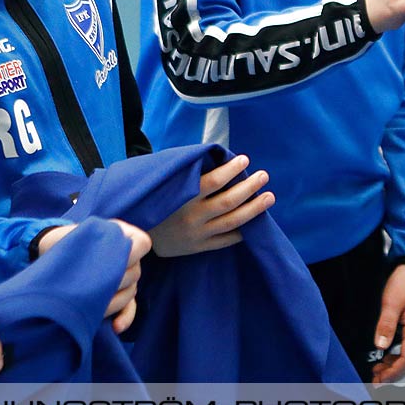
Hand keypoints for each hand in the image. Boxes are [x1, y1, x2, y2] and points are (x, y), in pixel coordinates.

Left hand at [39, 220, 150, 333]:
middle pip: (135, 273)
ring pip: (130, 293)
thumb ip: (96, 241)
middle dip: (114, 282)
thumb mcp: (79, 234)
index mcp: (122, 236)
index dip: (132, 253)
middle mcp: (127, 258)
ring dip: (113, 302)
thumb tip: (108, 262)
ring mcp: (124, 278)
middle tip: (92, 287)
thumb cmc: (65, 242)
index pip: (142, 244)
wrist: (50, 253)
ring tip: (92, 307)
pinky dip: (125, 317)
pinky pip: (129, 308)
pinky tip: (116, 327)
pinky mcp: (118, 296)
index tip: (113, 260)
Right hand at [149, 154, 275, 256]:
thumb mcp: (166, 183)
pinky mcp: (198, 248)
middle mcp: (191, 217)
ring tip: (269, 196)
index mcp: (182, 198)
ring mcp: (196, 235)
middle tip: (264, 175)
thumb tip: (217, 156)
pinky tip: (254, 222)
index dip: (230, 170)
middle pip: (228, 202)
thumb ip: (188, 173)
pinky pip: (225, 241)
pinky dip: (241, 232)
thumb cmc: (156, 200)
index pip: (212, 182)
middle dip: (249, 188)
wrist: (135, 234)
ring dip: (253, 209)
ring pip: (232, 222)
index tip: (244, 159)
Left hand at [369, 263, 404, 384]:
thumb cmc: (404, 283)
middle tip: (374, 380)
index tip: (378, 380)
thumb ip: (386, 324)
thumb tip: (380, 346)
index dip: (393, 373)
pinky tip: (385, 359)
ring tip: (377, 372)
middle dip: (393, 375)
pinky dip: (398, 359)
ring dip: (395, 368)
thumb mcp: (391, 302)